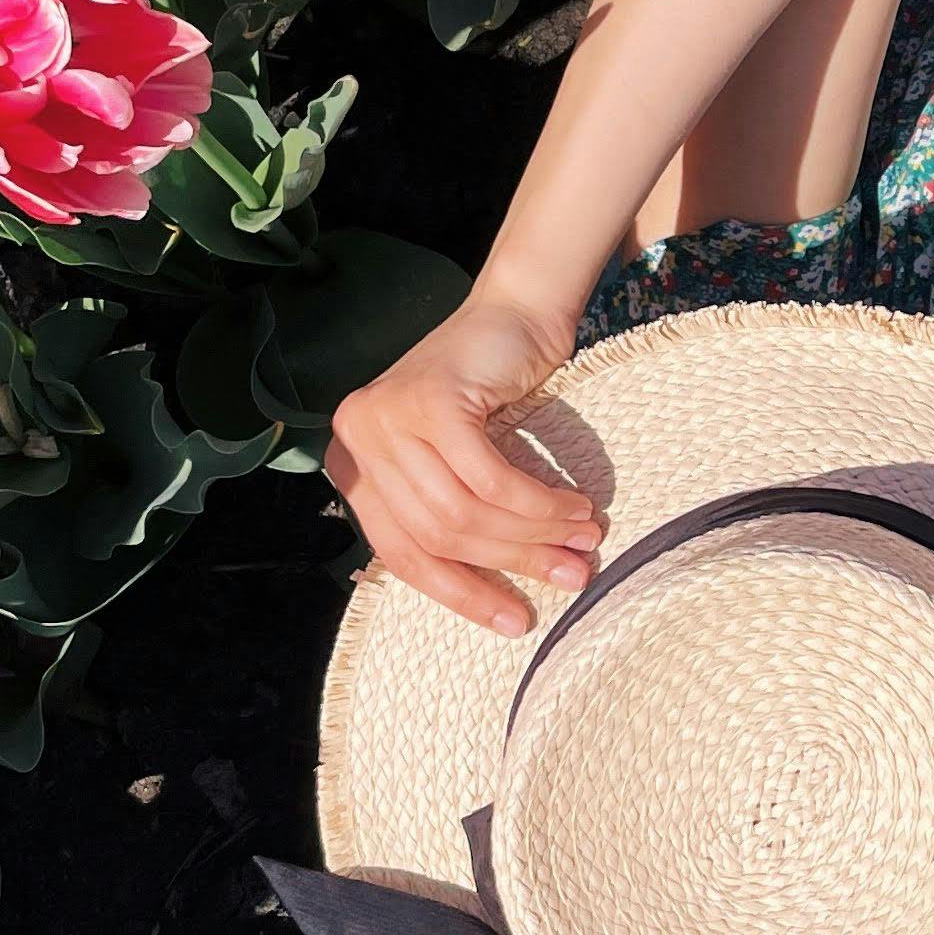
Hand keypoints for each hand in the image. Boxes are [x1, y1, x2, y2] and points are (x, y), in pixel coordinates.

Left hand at [324, 288, 604, 636]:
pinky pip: (489, 479)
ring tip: (581, 542)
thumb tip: (492, 604)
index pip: (401, 552)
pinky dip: (537, 503)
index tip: (514, 622)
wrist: (516, 312)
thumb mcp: (452, 464)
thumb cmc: (491, 392)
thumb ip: (447, 518)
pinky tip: (572, 508)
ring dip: (532, 535)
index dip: (461, 593)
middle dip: (510, 563)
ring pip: (462, 511)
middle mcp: (356, 438)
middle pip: (436, 534)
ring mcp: (387, 416)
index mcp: (352, 463)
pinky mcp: (430, 401)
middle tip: (568, 576)